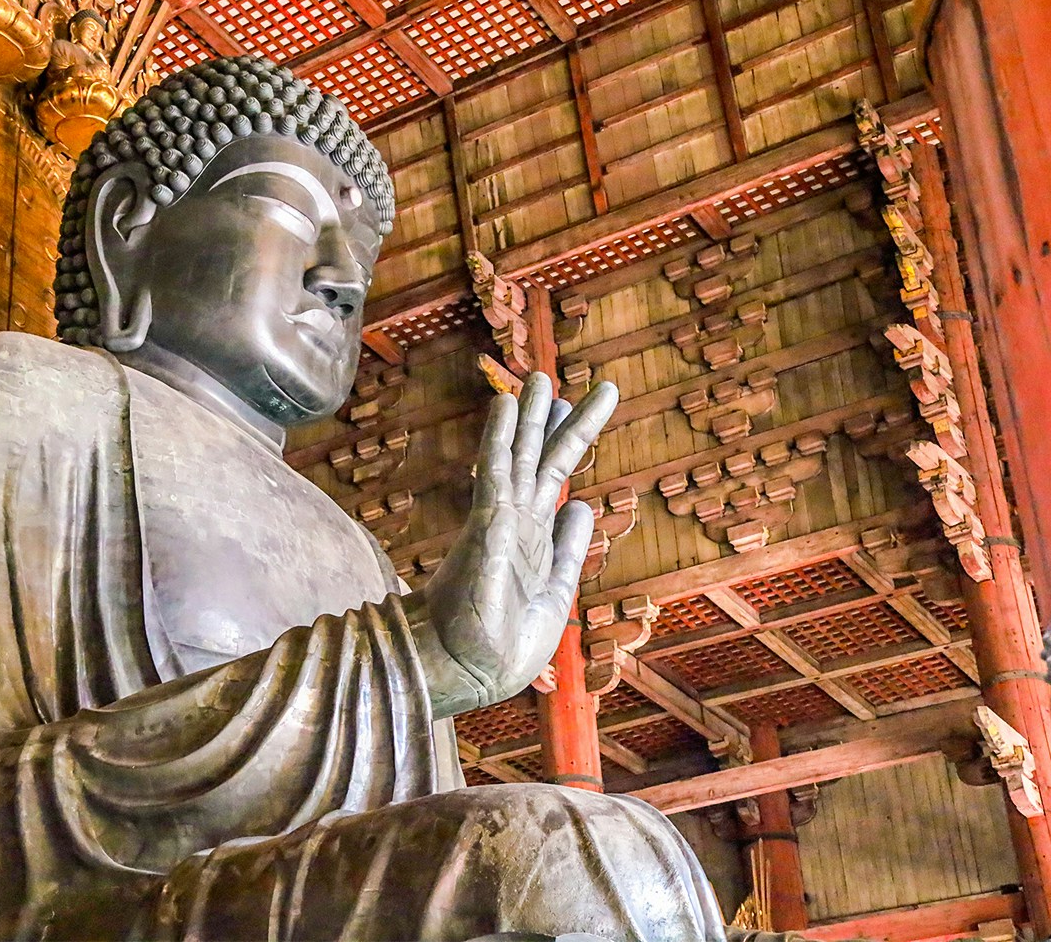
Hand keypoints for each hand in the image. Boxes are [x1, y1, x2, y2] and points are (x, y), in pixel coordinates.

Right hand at [401, 373, 617, 717]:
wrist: (468, 672)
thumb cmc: (503, 646)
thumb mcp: (556, 592)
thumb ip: (569, 548)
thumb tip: (582, 503)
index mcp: (532, 540)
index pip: (552, 481)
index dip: (565, 444)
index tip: (573, 411)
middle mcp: (515, 523)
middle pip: (539, 460)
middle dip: (551, 419)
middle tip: (553, 378)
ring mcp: (499, 522)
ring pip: (520, 457)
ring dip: (530, 416)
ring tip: (540, 377)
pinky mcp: (487, 527)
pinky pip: (495, 472)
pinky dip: (501, 436)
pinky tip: (506, 404)